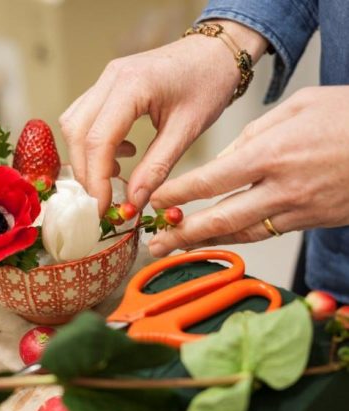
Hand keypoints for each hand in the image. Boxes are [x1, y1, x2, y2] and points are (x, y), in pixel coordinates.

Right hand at [59, 21, 266, 214]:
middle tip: (103, 201)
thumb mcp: (187, 131)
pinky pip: (84, 117)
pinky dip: (93, 143)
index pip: (99, 140)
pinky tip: (119, 155)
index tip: (102, 209)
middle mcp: (110, 78)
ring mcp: (105, 79)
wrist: (214, 52)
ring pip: (74, 124)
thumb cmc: (208, 84)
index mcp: (132, 85)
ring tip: (111, 178)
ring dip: (86, 158)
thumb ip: (157, 168)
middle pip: (77, 132)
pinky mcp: (106, 86)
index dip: (96, 180)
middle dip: (86, 172)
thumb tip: (133, 202)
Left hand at [149, 86, 348, 256]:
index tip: (154, 201)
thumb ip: (254, 134)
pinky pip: (265, 234)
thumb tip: (222, 162)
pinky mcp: (310, 221)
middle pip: (220, 218)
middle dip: (183, 233)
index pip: (211, 180)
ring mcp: (297, 209)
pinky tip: (216, 241)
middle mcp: (281, 188)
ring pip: (241, 233)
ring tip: (176, 250)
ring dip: (204, 243)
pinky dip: (236, 239)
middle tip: (155, 244)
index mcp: (272, 153)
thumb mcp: (299, 107)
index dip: (178, 194)